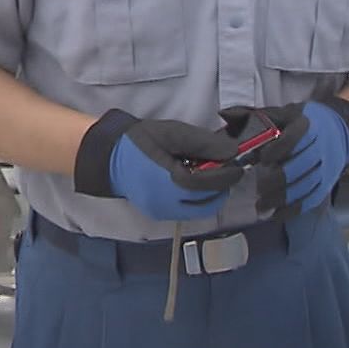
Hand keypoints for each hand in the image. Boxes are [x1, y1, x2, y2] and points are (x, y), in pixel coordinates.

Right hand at [73, 111, 243, 220]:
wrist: (108, 156)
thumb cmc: (140, 141)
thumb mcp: (173, 133)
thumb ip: (203, 142)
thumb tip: (232, 151)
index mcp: (170, 182)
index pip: (210, 184)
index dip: (228, 175)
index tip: (240, 165)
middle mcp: (167, 203)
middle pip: (208, 202)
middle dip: (220, 187)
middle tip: (222, 168)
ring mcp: (162, 211)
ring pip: (199, 210)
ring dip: (209, 194)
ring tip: (205, 173)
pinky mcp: (158, 214)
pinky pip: (186, 211)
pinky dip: (196, 199)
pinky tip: (191, 181)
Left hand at [252, 97, 348, 218]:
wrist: (339, 128)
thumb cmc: (304, 121)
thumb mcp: (286, 113)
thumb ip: (262, 121)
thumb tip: (231, 128)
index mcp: (308, 124)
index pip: (295, 137)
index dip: (279, 149)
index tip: (263, 159)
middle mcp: (321, 146)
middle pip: (302, 164)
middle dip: (279, 179)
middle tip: (258, 189)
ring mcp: (327, 167)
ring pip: (307, 185)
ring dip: (283, 198)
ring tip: (261, 206)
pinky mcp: (327, 183)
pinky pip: (312, 199)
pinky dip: (293, 209)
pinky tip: (276, 215)